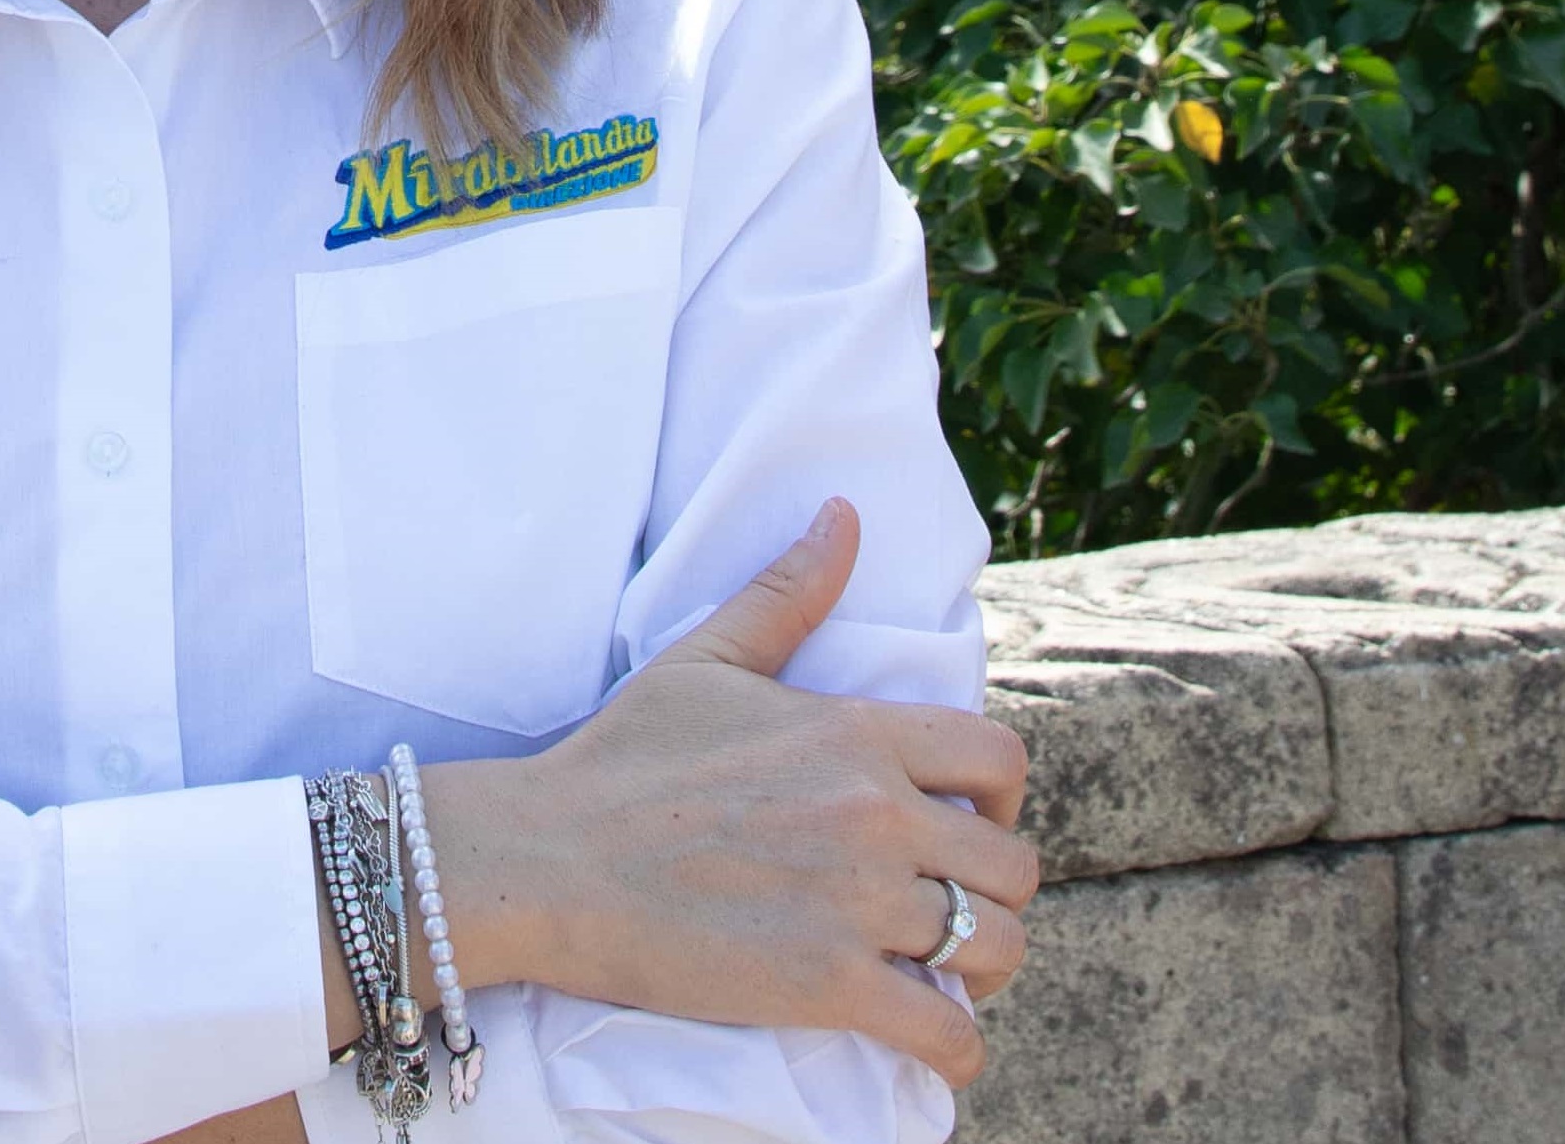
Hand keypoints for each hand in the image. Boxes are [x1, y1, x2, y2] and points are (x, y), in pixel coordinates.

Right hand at [414, 499, 1038, 1089]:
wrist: (551, 859)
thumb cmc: (622, 757)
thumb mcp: (706, 659)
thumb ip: (787, 590)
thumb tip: (843, 514)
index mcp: (856, 732)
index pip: (1001, 758)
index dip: (999, 795)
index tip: (964, 819)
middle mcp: (876, 814)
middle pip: (1014, 863)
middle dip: (997, 889)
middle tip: (952, 904)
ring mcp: (857, 904)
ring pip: (997, 947)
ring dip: (985, 968)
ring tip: (945, 974)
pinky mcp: (827, 987)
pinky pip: (944, 1035)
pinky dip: (954, 1050)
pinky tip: (932, 1043)